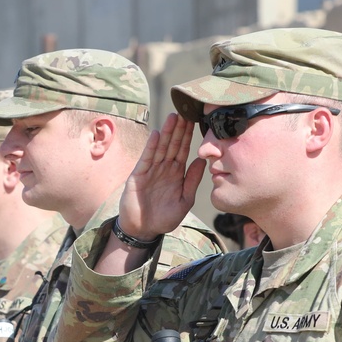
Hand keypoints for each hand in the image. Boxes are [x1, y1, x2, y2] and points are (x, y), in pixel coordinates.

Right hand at [119, 112, 205, 238]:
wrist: (143, 231)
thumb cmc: (164, 218)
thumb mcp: (184, 200)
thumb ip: (192, 180)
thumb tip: (202, 160)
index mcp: (176, 173)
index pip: (184, 150)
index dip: (189, 135)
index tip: (196, 120)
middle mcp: (164, 169)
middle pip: (173, 144)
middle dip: (179, 128)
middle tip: (186, 110)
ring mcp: (150, 171)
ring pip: (161, 148)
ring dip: (166, 133)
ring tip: (173, 117)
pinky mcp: (138, 176)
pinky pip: (146, 159)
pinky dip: (151, 147)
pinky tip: (156, 135)